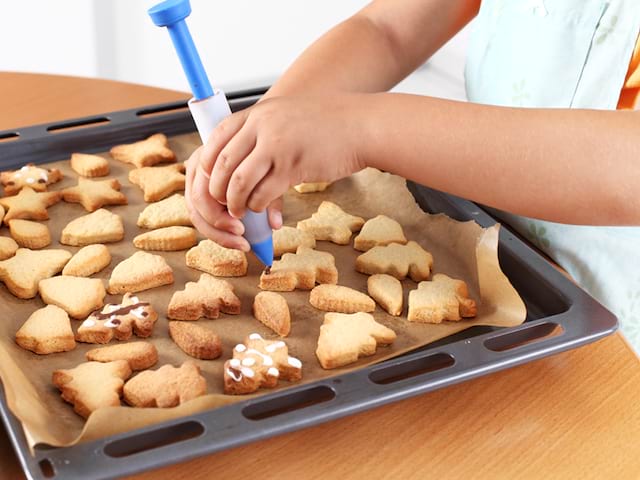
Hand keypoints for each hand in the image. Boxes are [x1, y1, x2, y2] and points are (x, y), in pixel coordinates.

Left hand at [187, 94, 366, 246]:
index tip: (210, 180)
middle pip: (222, 163)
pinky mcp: (293, 166)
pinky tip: (262, 210)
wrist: (361, 125)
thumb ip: (263, 135)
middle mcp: (263, 126)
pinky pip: (263, 193)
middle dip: (217, 189)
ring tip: (240, 212)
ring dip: (235, 202)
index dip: (208, 163)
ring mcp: (277, 145)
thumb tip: (240, 164)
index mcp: (259, 113)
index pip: (217, 138)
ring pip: (238, 181)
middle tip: (222, 203)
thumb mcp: (287, 119)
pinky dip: (258, 206)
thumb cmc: (327, 125)